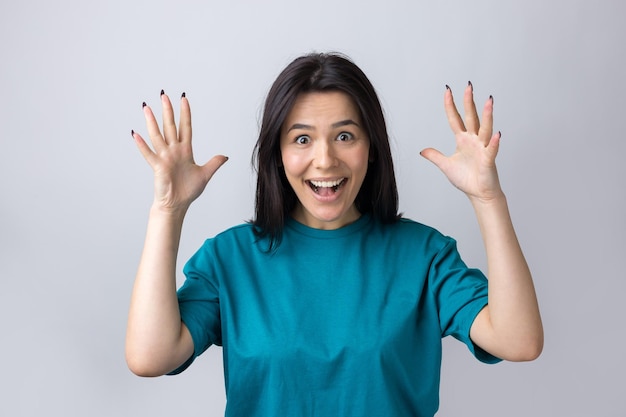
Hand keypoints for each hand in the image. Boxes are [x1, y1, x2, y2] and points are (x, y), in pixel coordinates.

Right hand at [132, 92, 227, 212]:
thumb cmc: (188, 191)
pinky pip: (149, 154)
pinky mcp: (158, 167)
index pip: (185, 127)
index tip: (183, 99)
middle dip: (168, 111)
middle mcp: (173, 151)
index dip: (185, 113)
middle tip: (163, 94)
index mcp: (185, 151)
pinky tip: (135, 134)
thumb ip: (214, 163)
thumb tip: (225, 156)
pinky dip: (142, 145)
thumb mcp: (205, 174)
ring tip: (147, 108)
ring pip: (157, 136)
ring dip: (152, 122)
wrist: (177, 205)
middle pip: (170, 127)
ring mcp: (165, 158)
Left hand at [420, 83, 502, 202]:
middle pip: (471, 117)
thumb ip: (435, 156)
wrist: (478, 193)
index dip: (450, 105)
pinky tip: (496, 134)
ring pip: (484, 128)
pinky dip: (494, 142)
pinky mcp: (488, 160)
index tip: (447, 91)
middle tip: (468, 86)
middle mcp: (473, 140)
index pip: (455, 119)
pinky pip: (491, 149)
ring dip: (487, 115)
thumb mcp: (445, 165)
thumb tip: (422, 150)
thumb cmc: (466, 179)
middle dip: (469, 102)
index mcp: (462, 140)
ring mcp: (482, 148)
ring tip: (489, 100)